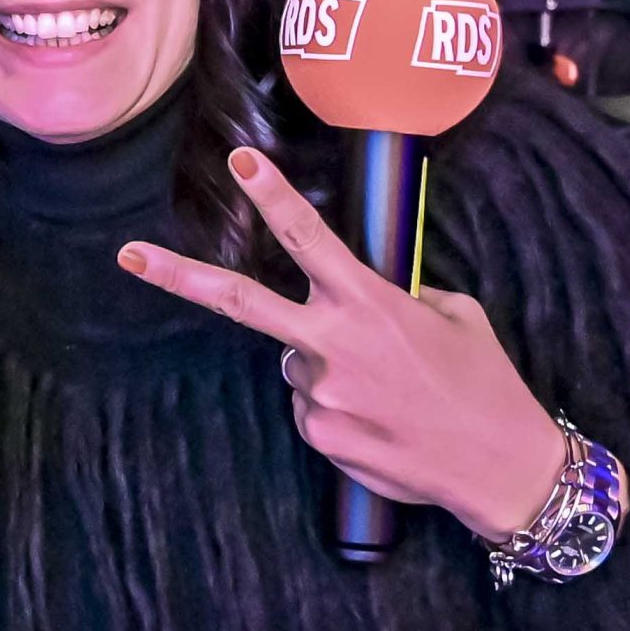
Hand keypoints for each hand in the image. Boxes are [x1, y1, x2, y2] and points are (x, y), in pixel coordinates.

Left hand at [117, 147, 565, 544]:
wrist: (502, 469)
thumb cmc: (484, 384)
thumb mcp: (454, 315)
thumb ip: (398, 295)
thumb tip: (360, 297)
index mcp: (367, 303)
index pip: (307, 236)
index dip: (270, 195)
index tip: (239, 161)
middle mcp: (333, 344)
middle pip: (238, 300)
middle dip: (177, 275)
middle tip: (127, 254)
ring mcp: (320, 394)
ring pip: (297, 360)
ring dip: (326, 363)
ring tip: (387, 388)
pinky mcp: (319, 435)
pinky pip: (311, 405)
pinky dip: (337, 405)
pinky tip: (383, 419)